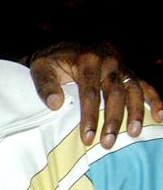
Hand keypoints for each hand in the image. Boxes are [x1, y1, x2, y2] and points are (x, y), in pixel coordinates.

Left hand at [29, 42, 162, 147]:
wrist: (63, 46)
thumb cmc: (51, 62)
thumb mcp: (40, 69)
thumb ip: (45, 86)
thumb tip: (56, 105)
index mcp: (86, 61)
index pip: (90, 93)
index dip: (89, 116)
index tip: (87, 137)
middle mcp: (108, 62)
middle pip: (114, 93)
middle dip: (112, 120)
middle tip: (107, 143)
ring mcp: (121, 66)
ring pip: (133, 90)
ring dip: (136, 113)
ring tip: (133, 134)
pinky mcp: (129, 71)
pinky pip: (145, 85)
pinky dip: (155, 99)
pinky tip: (161, 116)